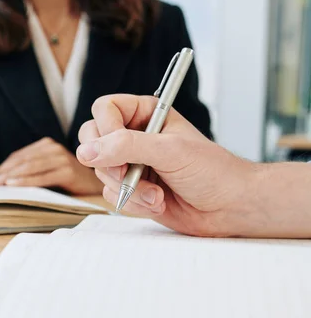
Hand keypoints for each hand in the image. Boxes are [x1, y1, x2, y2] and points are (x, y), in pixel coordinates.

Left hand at [0, 137, 102, 194]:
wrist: (101, 185)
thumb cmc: (71, 182)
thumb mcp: (50, 172)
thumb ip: (33, 171)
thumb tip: (3, 181)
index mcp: (47, 146)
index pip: (19, 156)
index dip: (2, 167)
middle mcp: (54, 148)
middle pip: (22, 160)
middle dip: (3, 172)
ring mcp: (62, 158)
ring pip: (30, 167)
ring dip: (10, 176)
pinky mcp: (68, 170)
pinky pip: (42, 176)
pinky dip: (26, 181)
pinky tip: (13, 186)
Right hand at [76, 94, 256, 236]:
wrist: (230, 207)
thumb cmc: (213, 171)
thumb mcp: (169, 150)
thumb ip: (126, 146)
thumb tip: (87, 151)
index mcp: (146, 114)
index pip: (105, 109)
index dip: (105, 128)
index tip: (118, 147)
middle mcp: (135, 136)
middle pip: (92, 140)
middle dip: (111, 164)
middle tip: (130, 172)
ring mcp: (131, 164)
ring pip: (101, 172)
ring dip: (129, 188)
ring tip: (158, 193)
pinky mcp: (131, 189)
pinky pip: (111, 195)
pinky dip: (133, 203)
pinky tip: (158, 202)